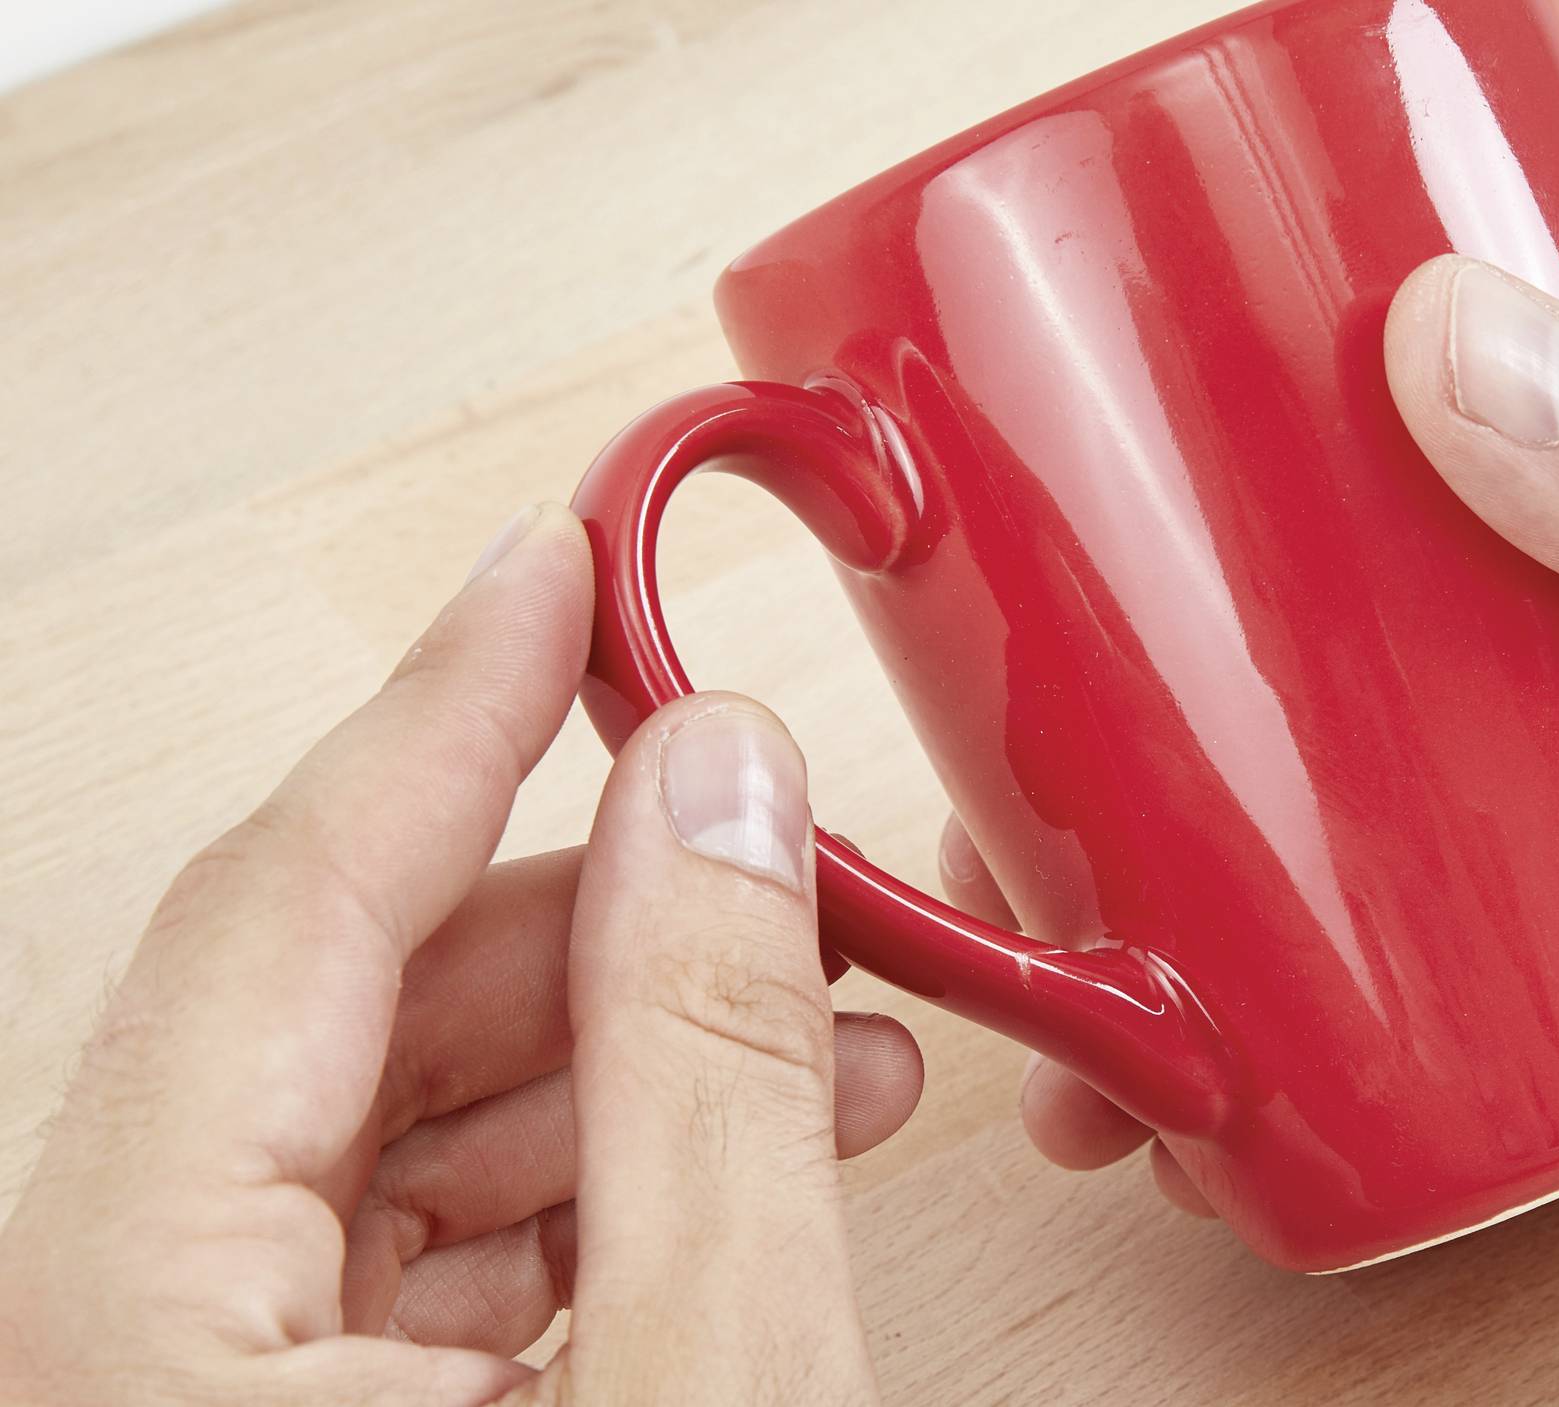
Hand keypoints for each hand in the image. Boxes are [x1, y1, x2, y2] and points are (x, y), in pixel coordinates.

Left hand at [0, 507, 920, 1404]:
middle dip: (592, 915)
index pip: (281, 910)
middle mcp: (107, 1354)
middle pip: (330, 1022)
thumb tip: (714, 798)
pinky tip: (748, 1144)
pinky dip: (587, 1186)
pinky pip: (399, 1259)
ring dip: (618, 1058)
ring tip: (824, 1021)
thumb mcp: (712, 1383)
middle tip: (758, 826)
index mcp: (131, 1326)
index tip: (556, 569)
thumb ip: (708, 1076)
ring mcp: (180, 1404)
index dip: (452, 711)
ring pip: (374, 1137)